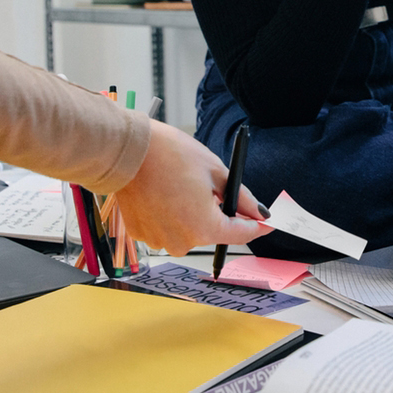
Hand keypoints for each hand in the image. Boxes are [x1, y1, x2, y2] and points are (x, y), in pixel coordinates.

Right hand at [115, 120, 271, 254]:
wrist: (127, 150)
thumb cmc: (169, 155)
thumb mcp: (215, 171)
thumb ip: (241, 197)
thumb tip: (259, 212)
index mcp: (204, 227)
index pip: (241, 235)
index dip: (256, 226)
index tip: (264, 222)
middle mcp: (182, 242)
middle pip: (212, 232)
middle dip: (217, 213)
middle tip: (208, 187)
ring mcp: (159, 241)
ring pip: (187, 231)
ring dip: (190, 214)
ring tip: (180, 187)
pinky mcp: (141, 235)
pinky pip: (165, 229)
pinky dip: (169, 216)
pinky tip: (163, 194)